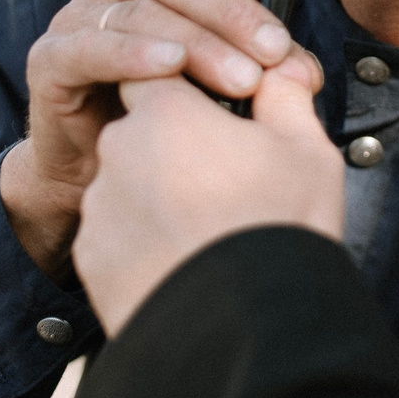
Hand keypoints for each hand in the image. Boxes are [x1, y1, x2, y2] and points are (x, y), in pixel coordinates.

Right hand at [1, 0, 323, 273]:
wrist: (96, 169)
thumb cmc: (163, 110)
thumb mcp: (223, 78)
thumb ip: (265, 64)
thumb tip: (305, 72)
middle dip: (231, 11)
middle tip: (273, 50)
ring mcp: (76, 18)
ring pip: (142, 11)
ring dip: (200, 43)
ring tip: (243, 78)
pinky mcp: (50, 60)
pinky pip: (92, 47)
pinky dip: (134, 54)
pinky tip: (171, 66)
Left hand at [74, 60, 343, 330]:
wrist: (249, 328)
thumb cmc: (282, 228)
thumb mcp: (306, 152)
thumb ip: (285, 99)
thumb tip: (281, 69)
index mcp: (166, 112)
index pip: (157, 75)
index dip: (186, 94)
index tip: (214, 119)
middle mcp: (119, 150)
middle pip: (140, 134)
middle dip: (172, 151)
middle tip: (221, 186)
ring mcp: (100, 207)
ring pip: (126, 187)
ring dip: (156, 199)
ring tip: (205, 235)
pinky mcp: (92, 258)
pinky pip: (115, 238)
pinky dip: (141, 246)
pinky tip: (182, 265)